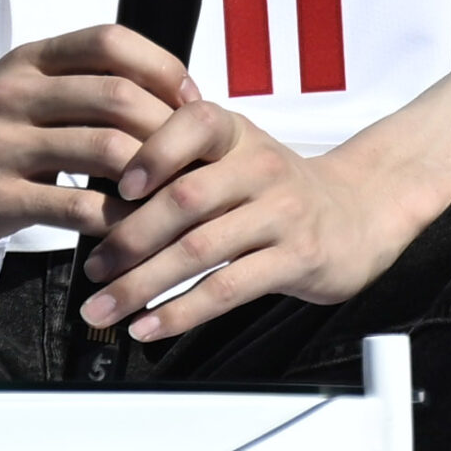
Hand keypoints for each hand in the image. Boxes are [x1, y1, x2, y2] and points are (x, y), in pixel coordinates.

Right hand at [0, 25, 194, 255]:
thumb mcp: (12, 90)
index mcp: (27, 61)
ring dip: (151, 179)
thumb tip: (154, 94)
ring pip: (105, 151)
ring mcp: (3, 145)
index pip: (108, 41)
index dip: (161, 65)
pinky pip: (75, 209)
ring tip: (172, 199)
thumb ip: (71, 85)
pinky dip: (115, 223)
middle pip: (118, 96)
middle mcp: (16, 94)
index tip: (190, 99)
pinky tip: (130, 232)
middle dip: (169, 130)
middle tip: (194, 158)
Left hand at [76, 101, 420, 342]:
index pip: (193, 124)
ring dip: (143, 284)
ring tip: (105, 308)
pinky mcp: (296, 258)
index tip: (117, 186)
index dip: (153, 152)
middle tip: (92, 269)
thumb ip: (180, 164)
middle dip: (129, 238)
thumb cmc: (278, 188)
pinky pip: (228, 288)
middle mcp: (260, 166)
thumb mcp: (235, 157)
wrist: (358, 212)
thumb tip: (99, 192)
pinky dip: (181, 311)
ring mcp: (281, 212)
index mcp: (236, 134)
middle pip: (185, 199)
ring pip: (200, 249)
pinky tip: (150, 325)